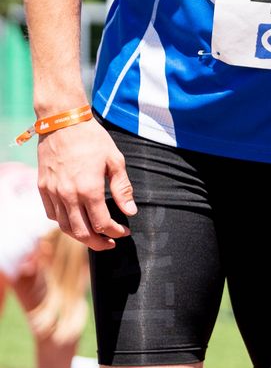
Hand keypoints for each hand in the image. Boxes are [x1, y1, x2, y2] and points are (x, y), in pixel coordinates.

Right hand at [36, 120, 136, 250]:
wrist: (63, 123)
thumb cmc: (93, 140)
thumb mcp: (115, 161)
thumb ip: (122, 188)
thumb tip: (130, 211)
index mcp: (88, 189)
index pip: (102, 223)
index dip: (115, 232)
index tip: (124, 232)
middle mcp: (67, 195)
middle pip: (81, 232)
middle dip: (97, 243)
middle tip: (110, 244)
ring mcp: (52, 193)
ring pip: (64, 227)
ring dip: (80, 237)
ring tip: (94, 238)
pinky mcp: (42, 188)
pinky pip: (51, 214)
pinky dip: (63, 223)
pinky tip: (75, 221)